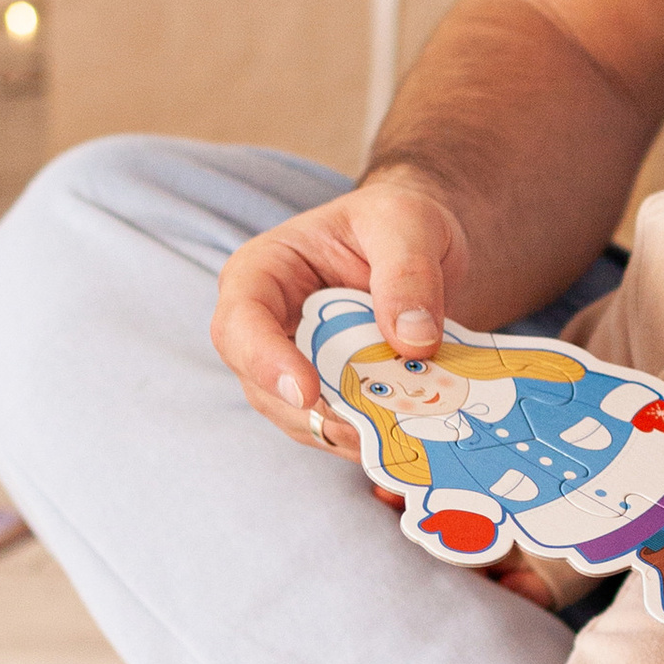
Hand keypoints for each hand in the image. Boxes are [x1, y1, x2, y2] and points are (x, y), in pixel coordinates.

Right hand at [207, 174, 567, 605]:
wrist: (422, 247)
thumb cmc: (401, 221)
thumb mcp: (409, 223)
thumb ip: (408, 272)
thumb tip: (411, 342)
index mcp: (263, 272)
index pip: (241, 322)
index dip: (264, 361)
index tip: (304, 392)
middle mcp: (266, 328)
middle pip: (264, 387)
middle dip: (317, 412)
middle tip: (372, 427)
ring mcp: (294, 370)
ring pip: (302, 421)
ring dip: (349, 433)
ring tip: (402, 433)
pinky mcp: (329, 399)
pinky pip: (338, 432)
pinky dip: (371, 440)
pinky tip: (410, 442)